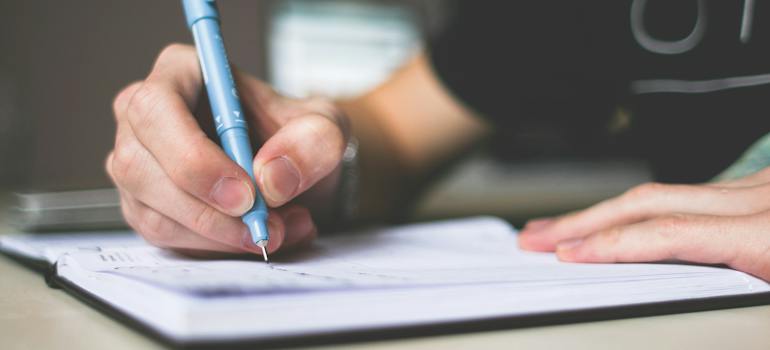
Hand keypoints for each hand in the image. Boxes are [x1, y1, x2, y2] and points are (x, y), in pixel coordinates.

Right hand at [107, 44, 348, 256]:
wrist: (295, 171)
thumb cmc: (298, 136)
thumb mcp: (325, 127)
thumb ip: (312, 142)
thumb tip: (271, 179)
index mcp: (180, 73)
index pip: (156, 109)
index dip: (193, 157)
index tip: (245, 194)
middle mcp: (144, 117)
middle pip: (140, 167)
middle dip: (208, 211)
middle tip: (265, 227)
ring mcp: (138, 164)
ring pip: (154, 213)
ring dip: (220, 236)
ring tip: (280, 230)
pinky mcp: (145, 207)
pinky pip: (167, 239)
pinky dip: (217, 248)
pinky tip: (257, 236)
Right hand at [519, 167, 769, 280]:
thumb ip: (744, 293)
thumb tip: (678, 298)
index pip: (668, 233)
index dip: (609, 244)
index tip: (565, 255)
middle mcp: (760, 200)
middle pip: (648, 201)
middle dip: (583, 220)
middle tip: (536, 236)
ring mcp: (759, 188)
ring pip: (662, 192)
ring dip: (605, 212)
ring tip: (563, 229)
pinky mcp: (760, 189)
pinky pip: (688, 193)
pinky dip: (643, 209)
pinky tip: (620, 219)